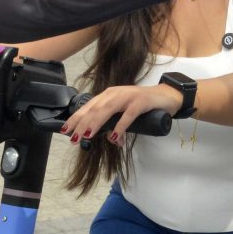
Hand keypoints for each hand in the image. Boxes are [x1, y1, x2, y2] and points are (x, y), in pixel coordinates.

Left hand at [59, 84, 181, 144]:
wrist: (167, 96)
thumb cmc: (144, 105)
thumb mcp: (126, 114)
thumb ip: (117, 125)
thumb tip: (112, 140)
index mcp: (109, 95)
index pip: (88, 106)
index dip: (76, 118)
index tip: (65, 130)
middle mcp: (116, 93)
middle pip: (94, 108)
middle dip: (82, 123)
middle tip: (73, 138)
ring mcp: (128, 96)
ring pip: (107, 109)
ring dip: (95, 123)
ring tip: (87, 136)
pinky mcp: (140, 102)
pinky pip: (128, 115)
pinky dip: (120, 126)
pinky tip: (114, 137)